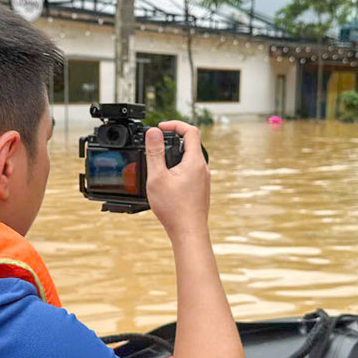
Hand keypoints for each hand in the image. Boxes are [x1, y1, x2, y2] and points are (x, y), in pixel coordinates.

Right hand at [144, 121, 209, 240]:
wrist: (189, 233)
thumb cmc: (174, 208)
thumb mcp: (158, 177)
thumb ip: (155, 152)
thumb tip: (154, 132)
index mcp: (195, 162)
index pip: (190, 131)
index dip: (175, 124)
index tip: (160, 127)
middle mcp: (203, 169)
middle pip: (191, 144)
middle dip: (173, 139)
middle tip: (157, 143)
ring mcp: (203, 180)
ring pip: (190, 159)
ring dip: (175, 155)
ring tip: (159, 161)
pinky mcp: (200, 190)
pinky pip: (190, 171)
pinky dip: (178, 168)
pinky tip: (166, 180)